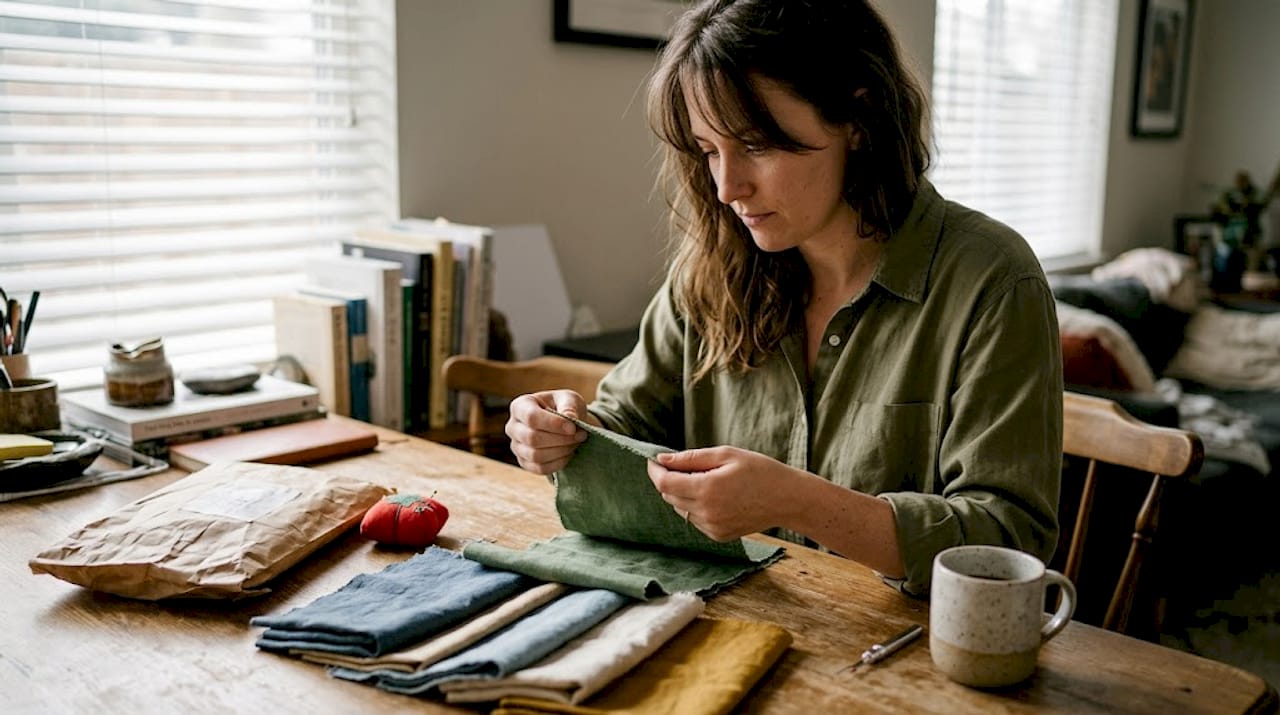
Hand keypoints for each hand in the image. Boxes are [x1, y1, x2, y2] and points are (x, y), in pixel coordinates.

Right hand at [505, 390, 591, 473]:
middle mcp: (513, 427)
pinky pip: (540, 468)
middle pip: (532, 438)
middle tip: (580, 435)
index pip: (531, 417)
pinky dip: (559, 462)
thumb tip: (570, 417)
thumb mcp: (569, 399)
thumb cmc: (564, 407)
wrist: (564, 424)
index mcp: (520, 406)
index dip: (553, 424)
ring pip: (535, 456)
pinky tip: (569, 452)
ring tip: (575, 442)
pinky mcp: (525, 462)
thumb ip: (569, 406)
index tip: (573, 427)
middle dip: (560, 439)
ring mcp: (517, 446)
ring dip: (561, 451)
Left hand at [647, 446, 800, 540]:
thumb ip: (690, 458)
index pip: (664, 484)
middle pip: (669, 497)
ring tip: (707, 480)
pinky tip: (717, 497)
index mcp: (706, 490)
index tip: (654, 461)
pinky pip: (695, 520)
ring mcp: (712, 527)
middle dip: (670, 480)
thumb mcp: (726, 455)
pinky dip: (696, 507)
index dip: (655, 471)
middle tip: (685, 466)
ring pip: (681, 509)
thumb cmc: (760, 471)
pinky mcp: (718, 536)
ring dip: (683, 494)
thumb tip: (662, 460)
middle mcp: (706, 513)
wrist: (787, 499)